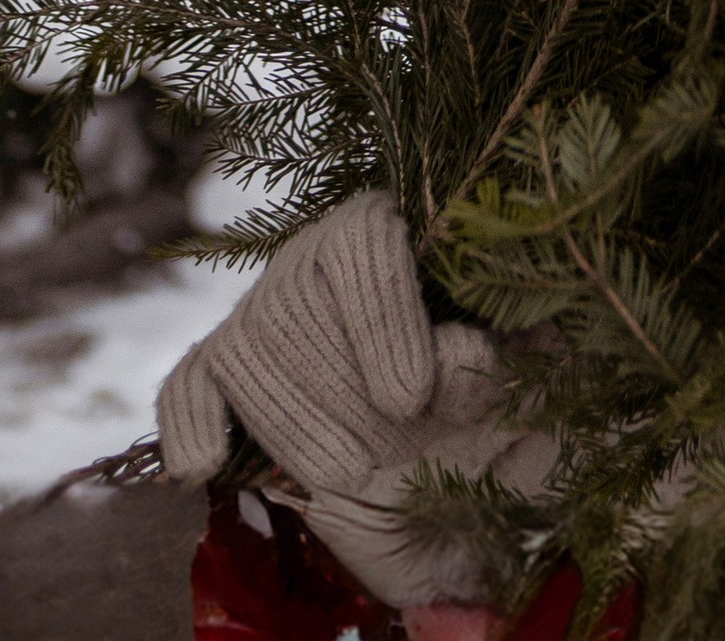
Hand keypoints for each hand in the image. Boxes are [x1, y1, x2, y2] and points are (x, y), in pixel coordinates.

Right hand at [157, 190, 553, 611]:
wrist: (469, 490)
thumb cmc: (511, 421)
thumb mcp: (534, 389)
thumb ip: (503, 365)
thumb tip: (453, 346)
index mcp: (408, 235)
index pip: (361, 238)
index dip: (381, 317)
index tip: (411, 397)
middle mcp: (325, 258)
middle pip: (298, 298)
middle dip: (342, 388)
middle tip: (387, 453)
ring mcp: (272, 316)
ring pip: (248, 345)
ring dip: (294, 419)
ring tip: (349, 469)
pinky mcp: (234, 379)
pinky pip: (190, 382)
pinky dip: (193, 419)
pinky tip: (207, 464)